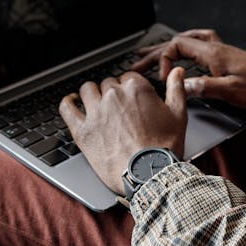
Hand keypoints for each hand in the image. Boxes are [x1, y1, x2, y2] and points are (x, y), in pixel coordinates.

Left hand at [59, 68, 186, 194]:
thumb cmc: (164, 147)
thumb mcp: (178, 115)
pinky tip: (72, 102)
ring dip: (92, 94)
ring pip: (87, 90)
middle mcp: (113, 95)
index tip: (131, 98)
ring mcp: (96, 112)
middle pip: (108, 83)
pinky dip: (67, 102)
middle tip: (118, 108)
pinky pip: (67, 108)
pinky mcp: (82, 130)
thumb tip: (177, 71)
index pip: (127, 77)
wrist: (149, 174)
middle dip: (112, 92)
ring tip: (95, 102)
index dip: (129, 87)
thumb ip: (176, 88)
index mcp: (136, 88)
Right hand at [134, 29, 245, 110]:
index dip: (164, 60)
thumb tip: (181, 86)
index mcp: (213, 53)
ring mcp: (219, 52)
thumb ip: (205, 87)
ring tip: (149, 53)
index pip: (177, 45)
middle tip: (135, 63)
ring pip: (186, 42)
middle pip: (177, 43)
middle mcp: (214, 48)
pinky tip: (180, 55)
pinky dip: (183, 48)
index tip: (164, 80)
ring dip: (166, 47)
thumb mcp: (232, 91)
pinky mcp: (225, 58)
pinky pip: (197, 45)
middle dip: (154, 53)